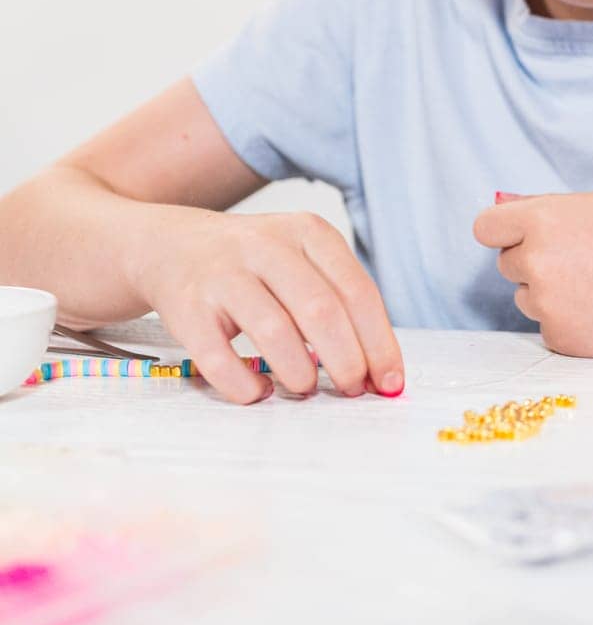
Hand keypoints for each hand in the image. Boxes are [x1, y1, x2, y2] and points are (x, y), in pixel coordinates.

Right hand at [134, 205, 404, 404]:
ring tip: (306, 388)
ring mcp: (224, 274)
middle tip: (353, 390)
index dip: (379, 342)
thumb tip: (379, 371)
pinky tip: (258, 391)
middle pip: (321, 310)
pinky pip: (219, 358)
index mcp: (307, 232)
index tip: (390, 382)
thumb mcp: (301, 260)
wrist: (171, 245)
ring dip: (300, 372)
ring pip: (275, 330)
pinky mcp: (188, 307)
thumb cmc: (253, 264)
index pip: (357, 291)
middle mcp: (267, 246)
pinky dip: (244, 385)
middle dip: (346, 360)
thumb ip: (339, 303)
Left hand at [472, 190, 592, 357]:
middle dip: (533, 262)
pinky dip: (571, 322)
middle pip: (508, 264)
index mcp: (544, 221)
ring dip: (551, 294)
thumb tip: (513, 213)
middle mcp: (537, 262)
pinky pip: (551, 327)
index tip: (517, 237)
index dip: (503, 232)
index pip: (487, 228)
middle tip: (581, 263)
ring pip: (529, 297)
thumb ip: (554, 211)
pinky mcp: (562, 341)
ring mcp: (547, 305)